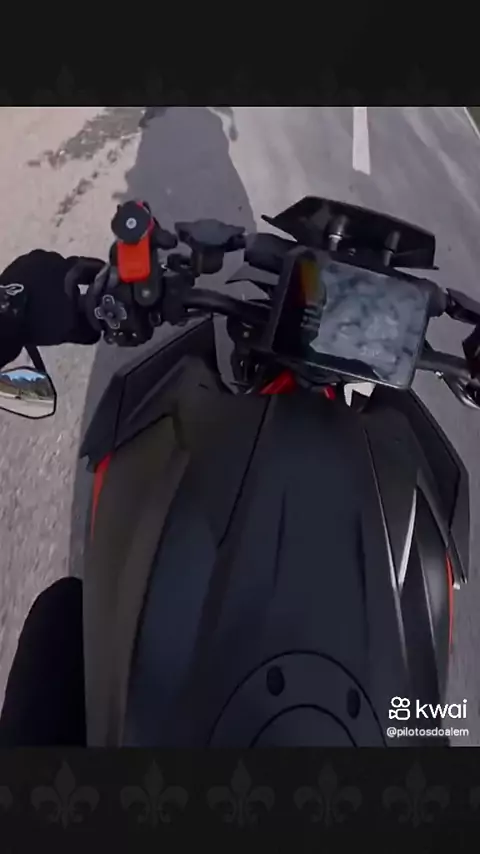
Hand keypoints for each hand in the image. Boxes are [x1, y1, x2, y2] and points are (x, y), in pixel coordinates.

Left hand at [0, 250, 103, 365]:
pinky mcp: (15, 267)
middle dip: (77, 282)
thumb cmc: (41, 319)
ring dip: (57, 282)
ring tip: (58, 299)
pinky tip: (41, 297)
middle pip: (71, 268)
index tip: (107, 287)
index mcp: (69, 266)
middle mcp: (51, 256)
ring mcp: (30, 259)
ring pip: (52, 270)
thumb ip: (90, 329)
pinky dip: (41, 283)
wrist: (3, 318)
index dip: (102, 278)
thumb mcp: (71, 329)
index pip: (93, 266)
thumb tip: (99, 330)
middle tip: (81, 298)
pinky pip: (35, 273)